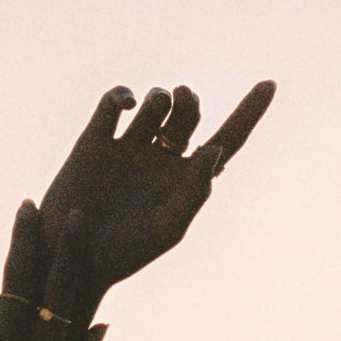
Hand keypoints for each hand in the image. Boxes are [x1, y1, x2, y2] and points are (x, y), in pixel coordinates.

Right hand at [36, 79, 275, 303]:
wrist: (70, 256)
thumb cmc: (124, 253)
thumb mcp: (167, 228)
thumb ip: (196, 191)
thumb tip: (217, 150)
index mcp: (185, 181)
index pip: (226, 142)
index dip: (248, 114)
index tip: (270, 84)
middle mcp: (160, 160)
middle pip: (188, 116)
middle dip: (189, 103)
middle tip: (185, 98)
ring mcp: (128, 148)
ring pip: (154, 104)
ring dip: (162, 98)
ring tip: (159, 103)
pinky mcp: (95, 141)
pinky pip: (112, 104)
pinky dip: (121, 96)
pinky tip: (126, 102)